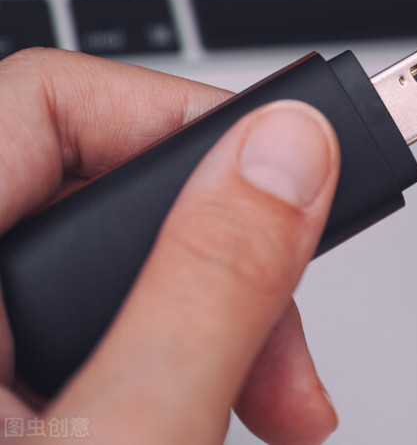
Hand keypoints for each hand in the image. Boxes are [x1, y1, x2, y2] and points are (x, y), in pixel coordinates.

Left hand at [0, 48, 339, 443]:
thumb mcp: (127, 437)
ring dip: (219, 323)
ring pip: (120, 269)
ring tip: (277, 403)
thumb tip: (291, 150)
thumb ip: (208, 289)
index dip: (184, 118)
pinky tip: (222, 408)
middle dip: (227, 259)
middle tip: (292, 334)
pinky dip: (179, 359)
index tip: (294, 165)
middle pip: (106, 192)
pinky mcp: (12, 379)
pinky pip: (105, 326)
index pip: (49, 100)